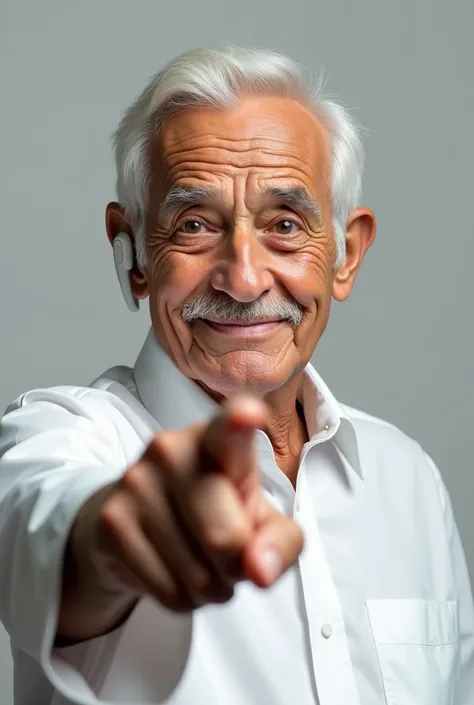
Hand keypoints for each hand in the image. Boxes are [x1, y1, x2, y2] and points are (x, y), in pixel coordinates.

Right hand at [71, 395, 303, 614]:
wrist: (131, 520)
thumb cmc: (211, 510)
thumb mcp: (257, 517)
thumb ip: (279, 540)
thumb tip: (260, 572)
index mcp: (217, 438)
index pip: (228, 427)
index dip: (240, 420)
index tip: (249, 414)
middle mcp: (172, 449)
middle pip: (226, 539)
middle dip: (237, 568)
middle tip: (228, 555)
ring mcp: (136, 483)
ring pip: (198, 577)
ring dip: (211, 589)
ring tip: (199, 561)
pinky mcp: (111, 522)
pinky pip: (169, 592)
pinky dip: (184, 600)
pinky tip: (173, 571)